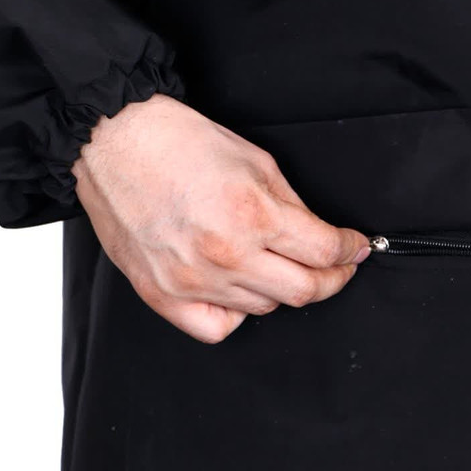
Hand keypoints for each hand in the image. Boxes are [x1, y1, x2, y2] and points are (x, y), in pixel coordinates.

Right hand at [71, 93, 371, 343]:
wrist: (115, 143)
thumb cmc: (179, 143)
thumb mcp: (255, 161)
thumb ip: (293, 207)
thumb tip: (320, 237)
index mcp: (252, 214)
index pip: (323, 252)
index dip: (350, 250)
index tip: (355, 248)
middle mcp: (225, 255)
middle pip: (303, 291)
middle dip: (333, 279)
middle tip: (337, 268)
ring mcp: (192, 281)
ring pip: (264, 308)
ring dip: (282, 288)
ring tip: (276, 264)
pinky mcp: (163, 295)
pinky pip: (217, 328)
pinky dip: (237, 314)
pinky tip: (238, 292)